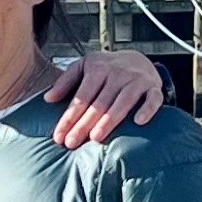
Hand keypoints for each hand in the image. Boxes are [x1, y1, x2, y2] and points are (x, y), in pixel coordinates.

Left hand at [44, 48, 166, 146]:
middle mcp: (117, 73)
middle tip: (71, 143)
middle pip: (99, 102)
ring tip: (96, 137)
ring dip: (110, 120)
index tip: (59, 136)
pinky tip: (138, 122)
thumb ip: (65, 82)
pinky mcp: (153, 87)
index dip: (69, 117)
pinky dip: (147, 109)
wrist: (138, 58)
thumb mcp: (83, 67)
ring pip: (123, 102)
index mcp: (97, 68)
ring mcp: (136, 80)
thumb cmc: (106, 68)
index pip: (81, 96)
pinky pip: (153, 99)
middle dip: (84, 124)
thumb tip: (48, 99)